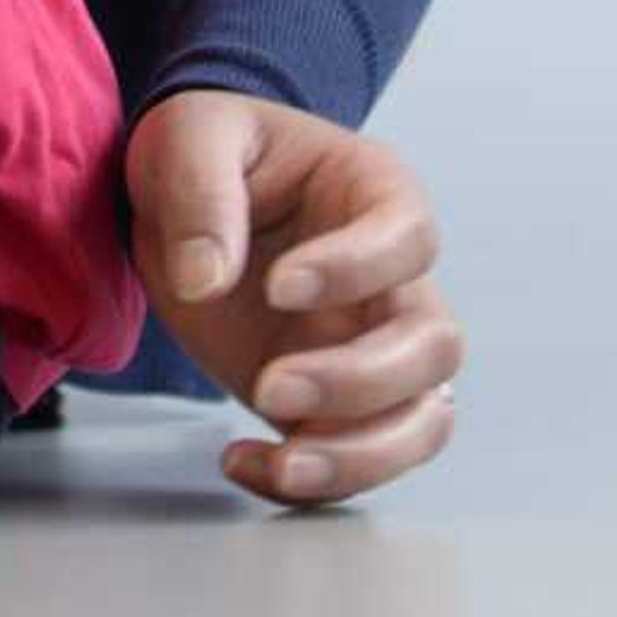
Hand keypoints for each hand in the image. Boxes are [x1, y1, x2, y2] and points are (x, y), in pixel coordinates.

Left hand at [126, 89, 461, 507]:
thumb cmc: (204, 150)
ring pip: (423, 419)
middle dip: (362, 381)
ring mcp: (370, 344)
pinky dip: (314, 481)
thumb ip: (199, 192)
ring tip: (279, 462)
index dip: (357, 269)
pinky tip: (243, 463)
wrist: (181, 201)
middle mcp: (393, 278)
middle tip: (271, 385)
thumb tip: (204, 279)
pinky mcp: (334, 401)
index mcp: (375, 194)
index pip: (407, 238)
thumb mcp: (188, 135)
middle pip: (435, 345)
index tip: (277, 285)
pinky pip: (359, 457)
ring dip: (361, 454)